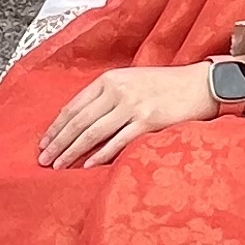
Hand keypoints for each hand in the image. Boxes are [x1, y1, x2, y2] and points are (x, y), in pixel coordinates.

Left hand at [38, 62, 226, 167]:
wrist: (201, 85)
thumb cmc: (166, 86)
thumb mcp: (132, 81)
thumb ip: (108, 96)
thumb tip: (82, 121)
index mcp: (110, 78)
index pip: (74, 105)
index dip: (56, 126)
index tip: (44, 142)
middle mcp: (118, 90)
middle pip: (79, 121)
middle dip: (58, 142)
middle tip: (43, 160)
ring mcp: (133, 106)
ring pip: (93, 133)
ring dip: (72, 151)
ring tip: (58, 166)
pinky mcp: (148, 121)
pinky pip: (117, 142)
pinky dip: (99, 156)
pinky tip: (86, 166)